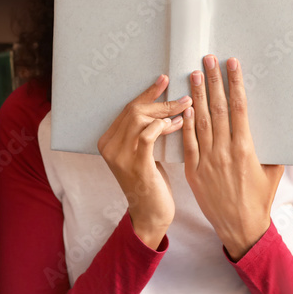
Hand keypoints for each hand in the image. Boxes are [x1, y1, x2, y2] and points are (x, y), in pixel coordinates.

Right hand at [97, 74, 191, 247]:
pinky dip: (163, 126)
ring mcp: (120, 157)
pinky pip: (149, 135)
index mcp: (107, 141)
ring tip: (185, 107)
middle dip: (161, 100)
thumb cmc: (151, 181)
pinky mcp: (137, 165)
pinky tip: (177, 124)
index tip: (164, 79)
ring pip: (141, 119)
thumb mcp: (142, 153)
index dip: (147, 93)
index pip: (128, 108)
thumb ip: (144, 132)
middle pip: (134, 111)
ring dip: (166, 111)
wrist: (151, 213)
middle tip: (183, 96)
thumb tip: (162, 105)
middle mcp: (109, 147)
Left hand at [182, 55, 283, 260]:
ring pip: (200, 121)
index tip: (232, 64)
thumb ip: (273, 149)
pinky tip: (183, 106)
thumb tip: (281, 127)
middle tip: (208, 59)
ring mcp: (206, 161)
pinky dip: (185, 123)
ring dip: (196, 95)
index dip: (235, 83)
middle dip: (213, 81)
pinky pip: (187, 143)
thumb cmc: (260, 200)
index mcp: (246, 148)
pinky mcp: (193, 171)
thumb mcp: (273, 172)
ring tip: (193, 74)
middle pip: (218, 108)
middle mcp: (224, 151)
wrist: (240, 228)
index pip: (239, 108)